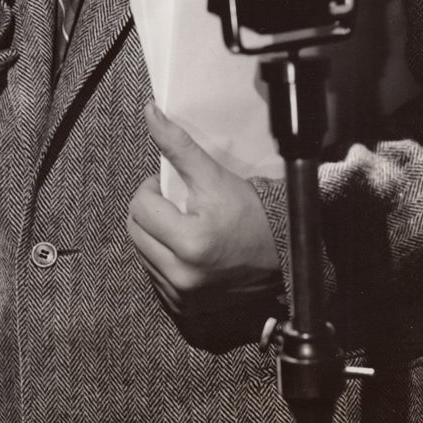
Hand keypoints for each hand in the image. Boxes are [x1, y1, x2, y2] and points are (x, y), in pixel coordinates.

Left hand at [127, 102, 283, 351]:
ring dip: (155, 237)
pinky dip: (164, 261)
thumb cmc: (253, 213)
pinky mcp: (185, 310)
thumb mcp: (215, 175)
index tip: (171, 186)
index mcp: (189, 243)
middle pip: (136, 233)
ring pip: (143, 255)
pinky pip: (156, 279)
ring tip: (183, 225)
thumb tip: (150, 112)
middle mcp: (183, 277)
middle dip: (150, 212)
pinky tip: (186, 249)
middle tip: (175, 203)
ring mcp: (183, 298)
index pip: (140, 207)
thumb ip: (178, 145)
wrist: (285, 254)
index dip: (152, 189)